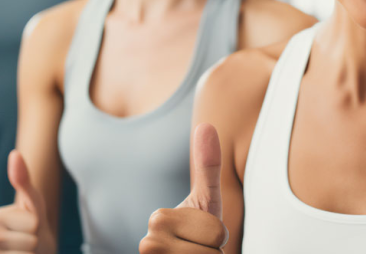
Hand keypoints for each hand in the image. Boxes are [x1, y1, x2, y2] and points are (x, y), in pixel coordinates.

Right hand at [0, 150, 44, 253]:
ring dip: (32, 253)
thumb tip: (14, 153)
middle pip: (28, 239)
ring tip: (26, 251)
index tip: (29, 226)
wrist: (36, 252)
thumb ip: (23, 180)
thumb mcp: (33, 202)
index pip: (31, 223)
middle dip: (36, 240)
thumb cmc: (33, 226)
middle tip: (29, 240)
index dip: (37, 225)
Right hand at [140, 123, 227, 252]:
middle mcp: (148, 246)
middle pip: (213, 249)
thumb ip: (207, 166)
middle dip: (214, 253)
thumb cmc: (195, 237)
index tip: (200, 237)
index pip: (217, 232)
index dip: (218, 237)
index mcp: (158, 220)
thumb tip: (206, 124)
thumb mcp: (206, 201)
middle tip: (197, 251)